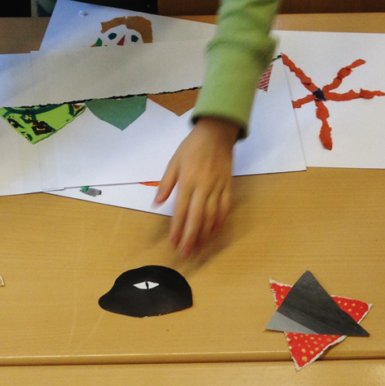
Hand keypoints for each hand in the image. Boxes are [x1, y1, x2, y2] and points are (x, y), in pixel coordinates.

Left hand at [156, 117, 238, 256]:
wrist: (217, 132)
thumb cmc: (192, 146)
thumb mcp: (174, 161)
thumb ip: (166, 183)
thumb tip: (157, 203)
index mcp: (188, 180)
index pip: (181, 209)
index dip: (177, 228)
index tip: (173, 242)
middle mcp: (204, 186)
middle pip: (197, 217)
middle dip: (191, 237)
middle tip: (185, 253)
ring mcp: (218, 187)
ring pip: (212, 216)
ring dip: (205, 234)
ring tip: (198, 248)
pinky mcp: (228, 186)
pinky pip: (225, 208)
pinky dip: (219, 222)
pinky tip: (214, 232)